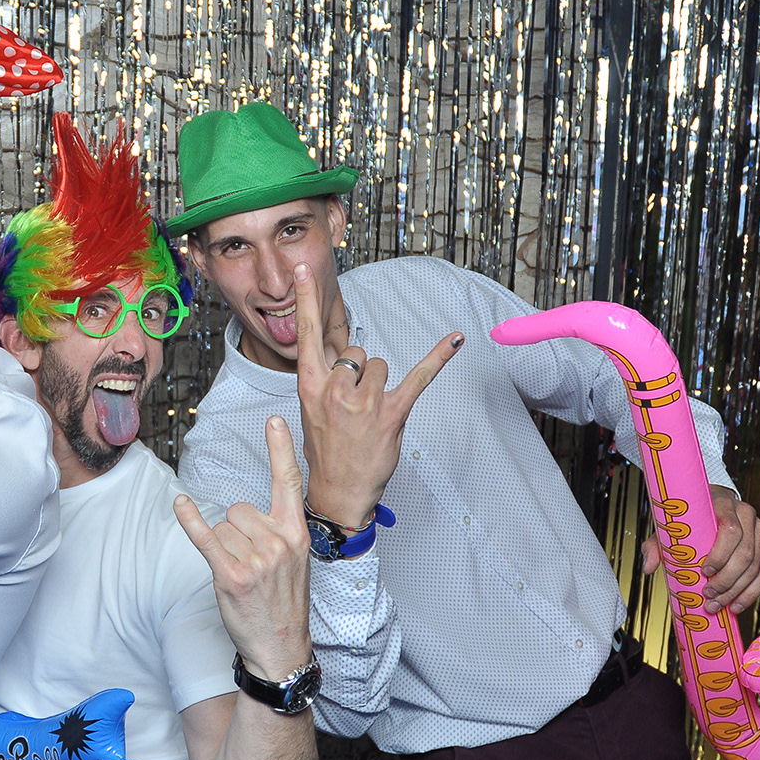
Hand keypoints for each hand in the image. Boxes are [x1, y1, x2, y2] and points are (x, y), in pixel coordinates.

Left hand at [174, 416, 312, 681]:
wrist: (281, 647)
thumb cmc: (284, 604)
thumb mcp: (296, 562)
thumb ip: (278, 532)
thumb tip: (243, 513)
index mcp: (297, 534)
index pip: (289, 483)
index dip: (280, 449)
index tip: (273, 421)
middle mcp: (279, 542)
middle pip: (238, 509)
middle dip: (235, 531)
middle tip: (249, 563)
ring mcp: (257, 560)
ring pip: (222, 527)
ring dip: (222, 548)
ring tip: (240, 575)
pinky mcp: (232, 575)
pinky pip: (206, 538)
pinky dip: (190, 520)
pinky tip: (181, 505)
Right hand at [293, 262, 462, 526]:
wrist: (338, 491)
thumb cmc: (326, 450)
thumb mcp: (311, 410)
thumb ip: (324, 377)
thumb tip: (340, 354)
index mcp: (309, 384)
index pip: (306, 333)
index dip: (304, 299)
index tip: (303, 268)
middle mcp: (335, 388)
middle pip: (358, 352)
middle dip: (362, 371)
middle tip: (356, 404)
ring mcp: (363, 401)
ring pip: (382, 365)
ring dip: (382, 385)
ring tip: (372, 414)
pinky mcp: (391, 413)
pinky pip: (419, 377)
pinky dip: (440, 357)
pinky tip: (456, 340)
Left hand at [641, 486, 759, 613]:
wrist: (709, 504)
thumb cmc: (688, 516)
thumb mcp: (670, 525)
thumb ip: (656, 545)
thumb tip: (648, 568)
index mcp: (724, 504)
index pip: (730, 530)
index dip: (720, 554)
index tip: (704, 571)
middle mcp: (746, 516)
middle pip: (745, 553)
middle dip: (727, 580)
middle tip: (708, 595)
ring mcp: (759, 531)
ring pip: (757, 566)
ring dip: (738, 591)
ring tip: (717, 604)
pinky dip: (752, 592)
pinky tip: (736, 604)